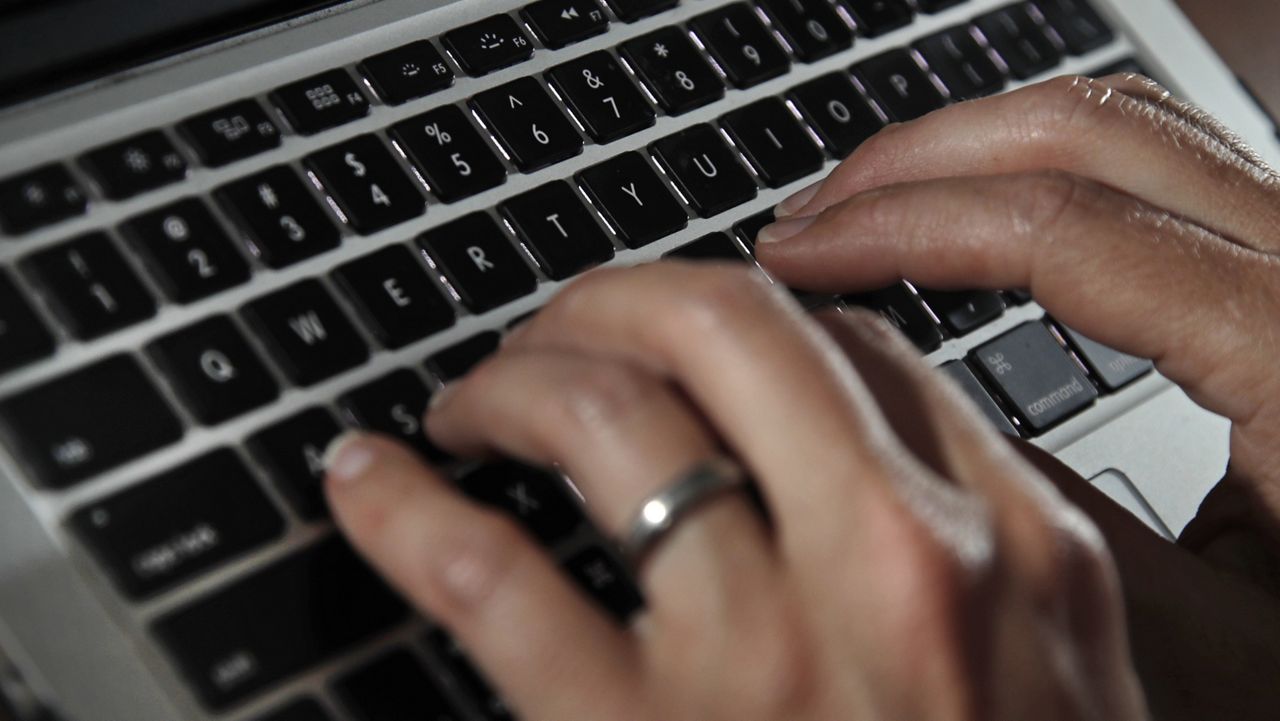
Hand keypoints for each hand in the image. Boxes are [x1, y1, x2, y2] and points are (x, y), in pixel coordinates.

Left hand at [325, 262, 1146, 720]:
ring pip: (604, 414)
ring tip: (473, 404)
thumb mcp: (1057, 689)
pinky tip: (370, 484)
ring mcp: (765, 653)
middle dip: (615, 298)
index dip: (750, 313)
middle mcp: (898, 568)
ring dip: (511, 379)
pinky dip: (405, 512)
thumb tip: (861, 451)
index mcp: (1014, 550)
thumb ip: (984, 560)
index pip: (857, 350)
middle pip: (727, 326)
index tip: (691, 332)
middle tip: (561, 330)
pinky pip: (490, 578)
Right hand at [756, 73, 1279, 717]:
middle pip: (1093, 130)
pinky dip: (1034, 176)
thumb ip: (1050, 527)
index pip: (1065, 228)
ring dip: (975, 151)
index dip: (903, 223)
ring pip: (1125, 128)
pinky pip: (1151, 171)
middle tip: (810, 215)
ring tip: (866, 208)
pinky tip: (966, 226)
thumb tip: (894, 417)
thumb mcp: (1206, 636)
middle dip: (921, 158)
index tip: (800, 249)